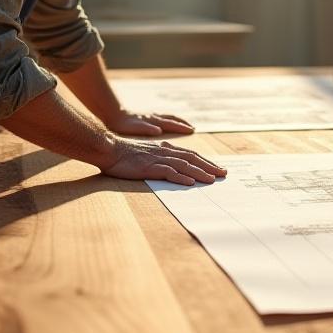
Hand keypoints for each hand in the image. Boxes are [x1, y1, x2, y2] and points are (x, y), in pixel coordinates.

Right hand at [98, 136, 226, 185]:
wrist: (109, 149)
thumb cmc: (125, 154)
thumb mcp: (146, 154)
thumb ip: (159, 158)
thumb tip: (171, 167)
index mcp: (164, 149)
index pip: (190, 155)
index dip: (205, 161)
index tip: (217, 169)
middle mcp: (164, 152)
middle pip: (192, 158)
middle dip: (209, 166)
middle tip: (223, 174)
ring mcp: (157, 159)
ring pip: (183, 165)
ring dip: (199, 172)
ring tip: (212, 180)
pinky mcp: (149, 167)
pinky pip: (168, 172)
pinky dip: (180, 177)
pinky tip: (190, 183)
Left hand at [103, 109, 194, 136]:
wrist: (112, 114)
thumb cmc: (123, 123)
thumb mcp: (135, 127)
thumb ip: (147, 128)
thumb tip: (159, 130)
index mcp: (153, 121)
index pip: (171, 124)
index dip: (182, 127)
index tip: (192, 130)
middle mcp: (154, 117)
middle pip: (172, 119)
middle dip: (183, 123)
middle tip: (192, 128)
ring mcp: (150, 117)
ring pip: (167, 118)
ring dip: (176, 121)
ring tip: (183, 125)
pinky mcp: (145, 118)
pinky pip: (161, 118)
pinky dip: (168, 121)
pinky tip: (166, 126)